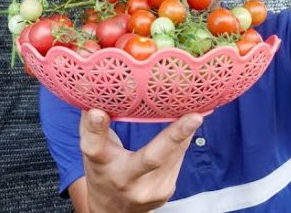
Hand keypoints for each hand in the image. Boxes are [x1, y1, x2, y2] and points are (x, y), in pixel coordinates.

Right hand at [80, 109, 201, 212]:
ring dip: (180, 132)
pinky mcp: (166, 192)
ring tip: (186, 116)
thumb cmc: (103, 172)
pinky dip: (179, 143)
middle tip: (196, 116)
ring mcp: (149, 190)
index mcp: (101, 165)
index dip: (95, 129)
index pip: (94, 147)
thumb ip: (94, 126)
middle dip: (175, 136)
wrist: (113, 212)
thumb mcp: (94, 153)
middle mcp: (125, 180)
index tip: (97, 111)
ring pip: (175, 152)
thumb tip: (94, 89)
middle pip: (151, 158)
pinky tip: (178, 137)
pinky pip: (179, 158)